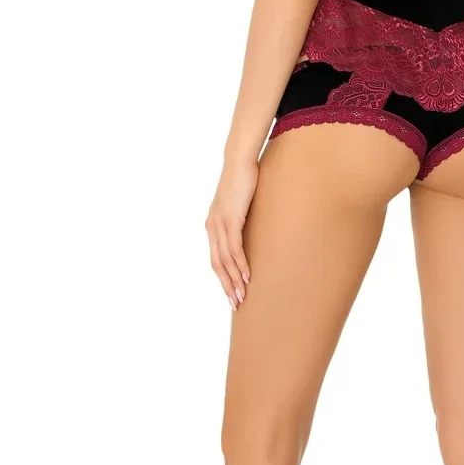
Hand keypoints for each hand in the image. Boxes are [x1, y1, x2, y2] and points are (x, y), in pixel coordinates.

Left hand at [205, 156, 258, 310]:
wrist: (239, 161)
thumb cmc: (244, 180)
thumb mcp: (240, 204)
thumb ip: (241, 219)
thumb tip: (251, 230)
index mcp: (213, 225)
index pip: (216, 258)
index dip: (223, 278)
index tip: (231, 293)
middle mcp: (212, 226)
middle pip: (217, 264)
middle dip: (227, 285)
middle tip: (236, 304)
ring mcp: (219, 223)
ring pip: (224, 259)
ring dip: (234, 280)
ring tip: (242, 296)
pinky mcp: (230, 218)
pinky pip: (234, 247)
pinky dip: (239, 264)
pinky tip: (246, 276)